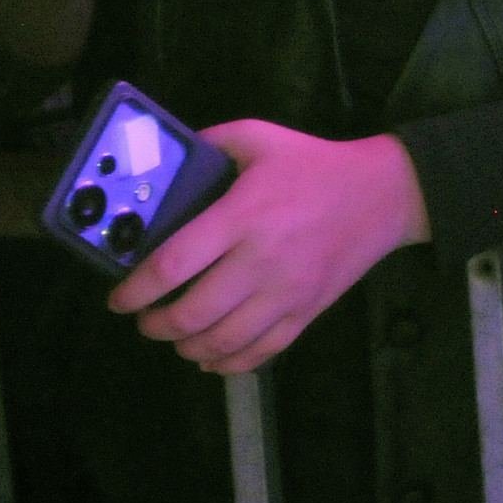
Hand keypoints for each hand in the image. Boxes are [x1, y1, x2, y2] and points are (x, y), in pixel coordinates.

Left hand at [111, 123, 431, 374]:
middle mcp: (262, 260)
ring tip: (175, 337)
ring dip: (186, 347)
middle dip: (154, 325)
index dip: (134, 290)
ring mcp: (287, 291)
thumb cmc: (316, 165)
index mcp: (243, 216)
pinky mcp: (307, 311)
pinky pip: (261, 353)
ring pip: (222, 342)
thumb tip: (164, 162)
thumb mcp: (260, 138)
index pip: (173, 265)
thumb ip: (210, 144)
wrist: (385, 193)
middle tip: (144, 318)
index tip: (118, 298)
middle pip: (191, 314)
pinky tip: (211, 357)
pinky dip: (228, 364)